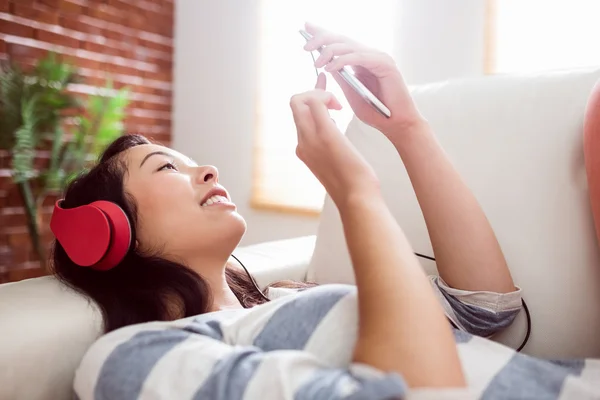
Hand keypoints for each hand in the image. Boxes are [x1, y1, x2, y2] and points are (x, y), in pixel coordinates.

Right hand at [290, 73, 379, 208]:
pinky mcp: (325, 135)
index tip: (326, 94)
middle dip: (313, 92)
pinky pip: (317, 103)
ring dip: (320, 93)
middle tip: (333, 99)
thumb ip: (329, 146)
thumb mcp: (335, 163)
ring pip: (300, 100)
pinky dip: (327, 96)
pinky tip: (340, 106)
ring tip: (338, 105)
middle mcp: (302, 142)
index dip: (310, 99)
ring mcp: (310, 139)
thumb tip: (334, 132)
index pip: (299, 116)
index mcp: (304, 149)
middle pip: (294, 104)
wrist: (357, 198)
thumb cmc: (353, 184)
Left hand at [304, 22, 424, 139]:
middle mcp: (370, 55)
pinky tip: (331, 68)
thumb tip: (325, 64)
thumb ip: (341, 77)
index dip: (322, 33)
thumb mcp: (351, 93)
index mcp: (361, 60)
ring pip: (348, 46)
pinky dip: (343, 61)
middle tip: (305, 45)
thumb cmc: (375, 113)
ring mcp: (378, 58)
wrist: (396, 125)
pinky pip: (359, 57)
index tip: (306, 27)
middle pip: (342, 39)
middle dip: (321, 38)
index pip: (339, 42)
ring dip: (329, 52)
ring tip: (317, 63)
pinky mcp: (385, 64)